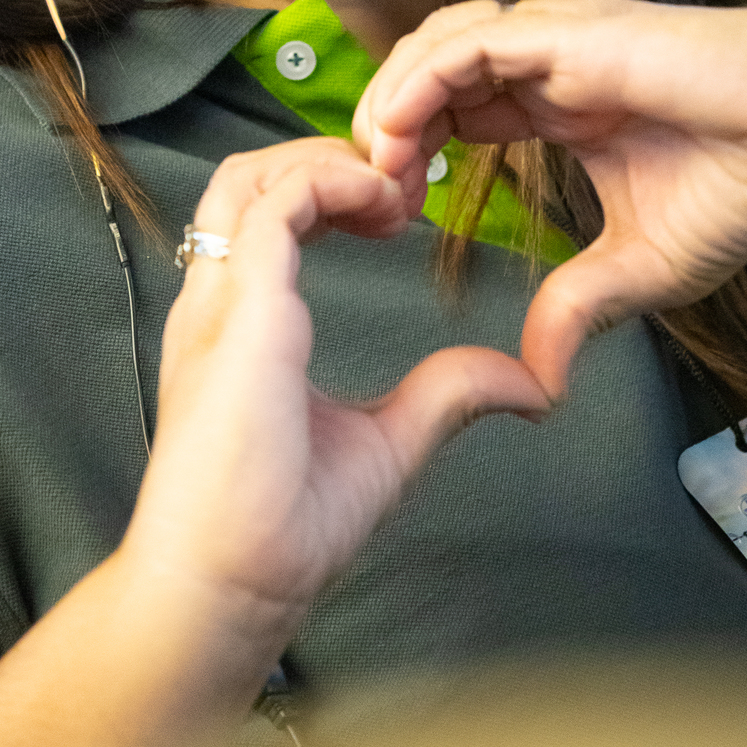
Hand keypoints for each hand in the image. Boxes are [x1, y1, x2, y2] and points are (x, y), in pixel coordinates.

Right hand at [122, 136, 549, 627]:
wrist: (226, 588)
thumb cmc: (279, 532)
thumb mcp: (386, 444)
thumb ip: (444, 397)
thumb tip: (526, 385)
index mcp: (240, 323)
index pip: (264, 214)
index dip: (329, 190)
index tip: (397, 211)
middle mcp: (220, 301)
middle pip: (245, 176)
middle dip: (323, 158)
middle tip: (399, 186)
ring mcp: (222, 302)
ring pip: (247, 175)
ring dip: (323, 162)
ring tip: (389, 191)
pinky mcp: (242, 312)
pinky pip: (275, 207)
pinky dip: (329, 184)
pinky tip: (382, 206)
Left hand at [353, 0, 746, 401]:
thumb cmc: (742, 183)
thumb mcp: (641, 267)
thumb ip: (578, 307)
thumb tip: (536, 381)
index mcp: (555, 102)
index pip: (450, 106)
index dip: (409, 150)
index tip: (388, 213)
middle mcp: (545, 62)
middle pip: (428, 70)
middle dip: (384, 126)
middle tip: (365, 196)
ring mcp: (554, 42)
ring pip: (436, 44)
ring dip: (392, 99)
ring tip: (376, 167)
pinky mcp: (568, 35)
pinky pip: (468, 42)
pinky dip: (419, 80)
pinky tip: (397, 131)